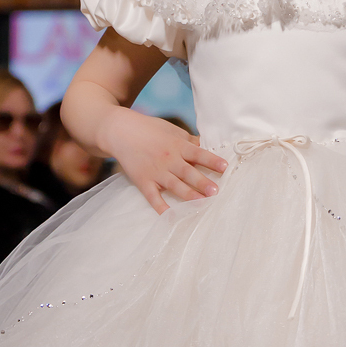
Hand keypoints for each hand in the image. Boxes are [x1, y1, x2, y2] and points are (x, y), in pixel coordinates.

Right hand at [100, 109, 226, 215]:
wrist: (120, 131)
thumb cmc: (149, 129)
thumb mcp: (171, 130)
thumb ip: (189, 140)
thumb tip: (208, 145)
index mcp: (178, 145)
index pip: (198, 154)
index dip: (212, 160)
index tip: (225, 167)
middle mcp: (168, 159)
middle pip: (188, 173)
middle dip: (202, 182)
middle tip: (215, 191)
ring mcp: (155, 172)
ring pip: (175, 186)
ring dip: (188, 195)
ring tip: (202, 203)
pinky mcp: (143, 181)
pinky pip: (153, 197)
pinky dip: (161, 208)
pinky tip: (171, 217)